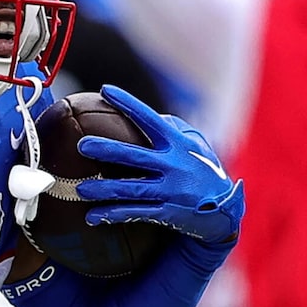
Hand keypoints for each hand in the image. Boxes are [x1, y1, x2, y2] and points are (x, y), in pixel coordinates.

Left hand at [75, 87, 244, 250]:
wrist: (226, 209)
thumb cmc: (204, 170)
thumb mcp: (195, 145)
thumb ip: (174, 129)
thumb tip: (155, 114)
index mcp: (177, 143)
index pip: (148, 118)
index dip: (127, 103)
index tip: (104, 90)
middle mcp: (173, 164)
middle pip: (134, 155)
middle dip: (107, 150)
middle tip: (81, 145)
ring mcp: (170, 189)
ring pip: (131, 189)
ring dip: (103, 190)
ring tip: (80, 189)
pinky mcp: (167, 212)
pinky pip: (135, 213)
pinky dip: (113, 214)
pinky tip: (92, 216)